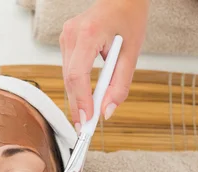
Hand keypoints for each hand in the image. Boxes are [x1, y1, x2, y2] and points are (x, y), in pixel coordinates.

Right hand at [59, 0, 148, 131]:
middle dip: (77, 105)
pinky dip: (76, 85)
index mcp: (89, 33)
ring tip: (87, 114)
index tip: (86, 120)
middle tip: (84, 127)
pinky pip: (68, 69)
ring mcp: (65, 36)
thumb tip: (107, 111)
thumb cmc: (129, 18)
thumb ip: (120, 85)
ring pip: (67, 76)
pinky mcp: (65, 40)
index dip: (80, 100)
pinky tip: (85, 96)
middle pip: (69, 79)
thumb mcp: (132, 52)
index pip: (77, 74)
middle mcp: (71, 34)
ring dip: (77, 96)